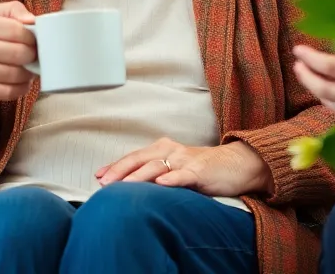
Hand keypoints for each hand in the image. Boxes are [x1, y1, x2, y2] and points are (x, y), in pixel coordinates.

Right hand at [0, 2, 37, 104]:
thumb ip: (10, 10)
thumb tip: (34, 20)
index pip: (19, 31)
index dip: (33, 37)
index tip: (34, 40)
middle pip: (20, 54)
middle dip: (33, 55)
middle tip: (34, 55)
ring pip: (15, 75)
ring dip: (29, 73)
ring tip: (29, 68)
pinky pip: (5, 93)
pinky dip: (20, 89)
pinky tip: (22, 83)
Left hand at [95, 138, 273, 198]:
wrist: (237, 164)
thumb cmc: (202, 169)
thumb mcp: (175, 168)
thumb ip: (154, 174)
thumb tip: (128, 185)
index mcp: (162, 148)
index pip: (133, 157)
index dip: (115, 166)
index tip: (98, 176)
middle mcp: (171, 150)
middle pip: (140, 159)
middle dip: (120, 171)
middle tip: (104, 183)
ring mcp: (186, 160)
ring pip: (157, 166)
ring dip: (139, 177)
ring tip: (124, 186)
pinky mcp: (201, 171)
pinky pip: (184, 175)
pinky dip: (172, 179)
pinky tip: (161, 184)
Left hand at [293, 34, 334, 125]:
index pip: (329, 67)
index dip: (310, 58)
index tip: (298, 49)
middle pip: (324, 88)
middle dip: (306, 75)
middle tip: (297, 63)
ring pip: (330, 102)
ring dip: (314, 87)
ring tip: (305, 73)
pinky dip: (328, 100)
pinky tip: (322, 89)